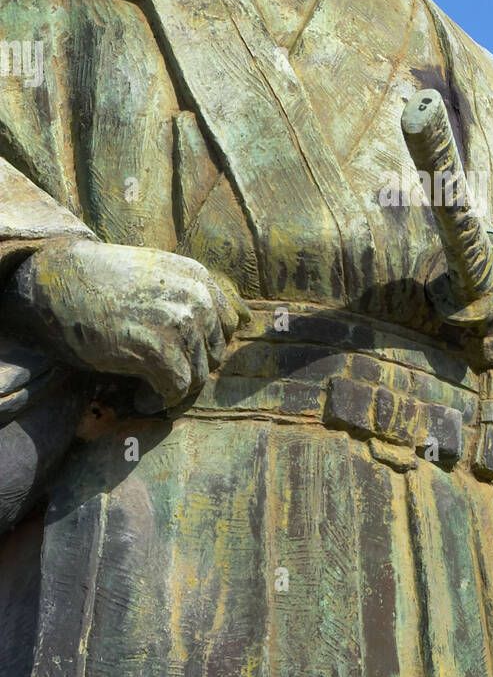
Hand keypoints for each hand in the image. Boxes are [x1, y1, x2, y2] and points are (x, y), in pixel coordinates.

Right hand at [1, 236, 249, 407]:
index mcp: (198, 277)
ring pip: (197, 376)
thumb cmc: (107, 283)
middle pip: (213, 354)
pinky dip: (159, 401)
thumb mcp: (161, 275)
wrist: (60, 281)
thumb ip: (200, 294)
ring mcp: (177, 322)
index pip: (228, 326)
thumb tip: (248, 320)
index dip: (203, 347)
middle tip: (155, 375)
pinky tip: (139, 397)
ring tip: (144, 388)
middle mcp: (195, 297)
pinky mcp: (155, 348)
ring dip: (171, 390)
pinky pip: (176, 389)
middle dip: (188, 370)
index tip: (174, 355)